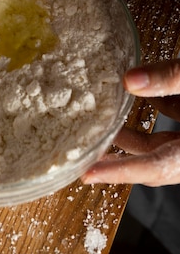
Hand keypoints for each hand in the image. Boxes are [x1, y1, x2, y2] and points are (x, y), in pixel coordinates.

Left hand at [82, 59, 179, 186]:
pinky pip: (169, 114)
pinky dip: (149, 104)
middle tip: (84, 157)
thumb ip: (169, 79)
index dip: (121, 172)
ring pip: (160, 139)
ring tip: (98, 123)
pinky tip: (130, 87)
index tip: (88, 174)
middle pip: (153, 159)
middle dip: (117, 159)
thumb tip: (128, 80)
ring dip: (129, 131)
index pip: (157, 166)